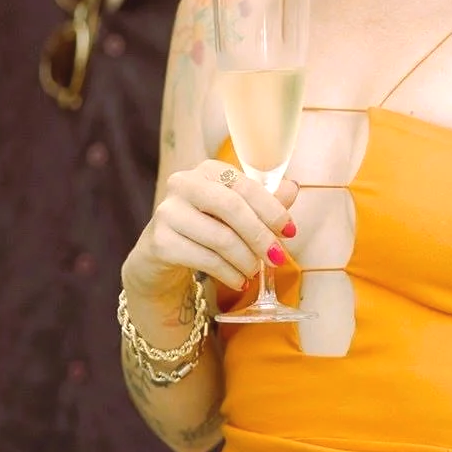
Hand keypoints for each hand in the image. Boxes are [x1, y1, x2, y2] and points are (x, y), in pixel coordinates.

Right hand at [123, 161, 298, 302]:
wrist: (163, 255)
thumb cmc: (207, 228)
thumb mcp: (236, 213)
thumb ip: (263, 201)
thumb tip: (292, 189)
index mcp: (207, 170)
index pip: (246, 185)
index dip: (272, 210)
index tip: (290, 232)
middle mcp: (183, 184)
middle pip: (232, 208)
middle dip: (260, 236)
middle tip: (277, 258)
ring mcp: (167, 212)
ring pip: (220, 237)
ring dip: (246, 260)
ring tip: (254, 272)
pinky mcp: (159, 242)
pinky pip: (205, 259)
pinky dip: (229, 274)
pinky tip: (239, 282)